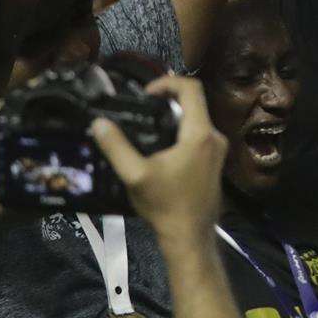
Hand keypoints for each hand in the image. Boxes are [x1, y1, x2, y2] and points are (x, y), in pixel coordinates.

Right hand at [90, 75, 225, 240]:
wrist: (190, 236)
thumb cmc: (165, 205)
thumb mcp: (135, 176)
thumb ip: (116, 147)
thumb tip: (99, 123)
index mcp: (200, 133)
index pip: (191, 88)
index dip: (167, 82)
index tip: (146, 93)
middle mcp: (215, 136)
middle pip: (194, 102)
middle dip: (168, 99)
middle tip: (141, 107)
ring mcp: (218, 149)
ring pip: (197, 119)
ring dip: (173, 116)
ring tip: (146, 125)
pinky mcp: (215, 161)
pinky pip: (199, 134)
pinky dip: (181, 131)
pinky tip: (159, 146)